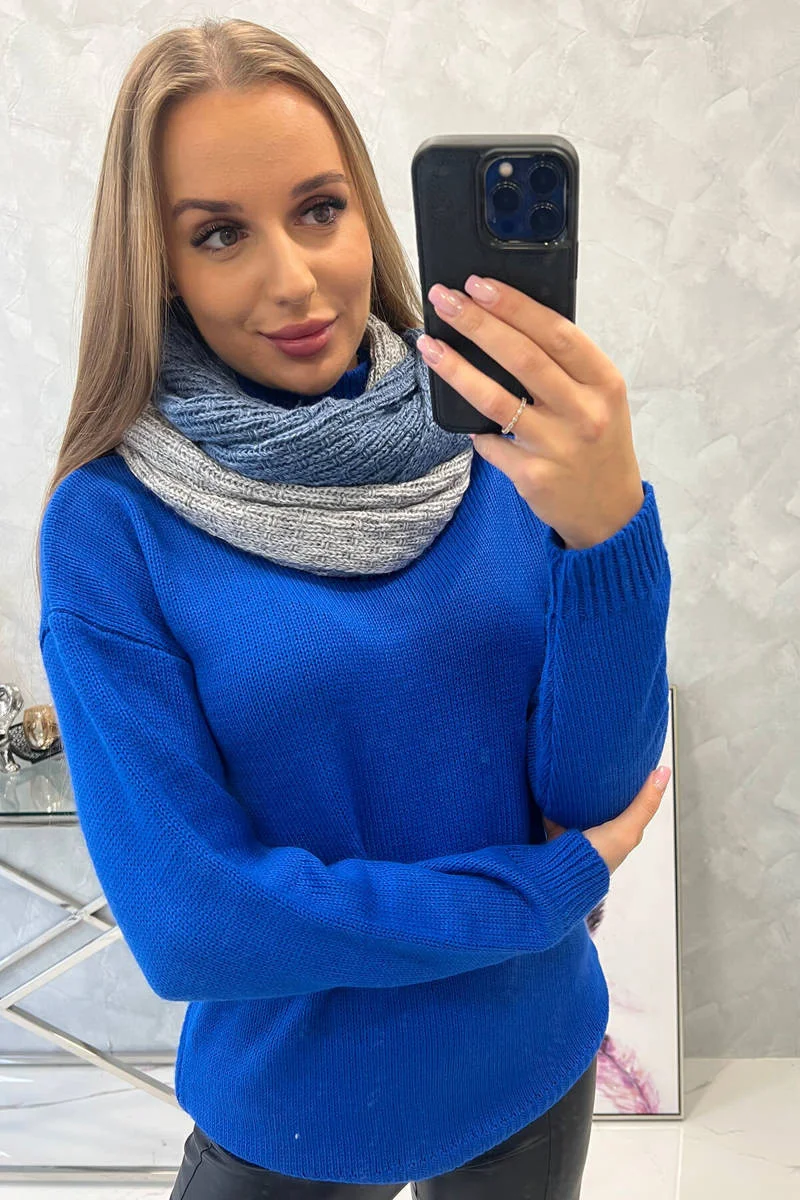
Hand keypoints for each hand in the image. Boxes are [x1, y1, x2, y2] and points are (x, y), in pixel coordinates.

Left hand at [419, 276, 645, 549]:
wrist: (609, 512)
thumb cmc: (598, 443)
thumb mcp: (600, 399)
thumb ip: (567, 367)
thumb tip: (508, 323)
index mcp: (604, 383)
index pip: (556, 333)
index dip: (515, 306)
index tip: (479, 284)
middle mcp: (583, 412)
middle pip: (522, 358)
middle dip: (477, 323)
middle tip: (443, 299)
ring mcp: (558, 446)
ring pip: (496, 400)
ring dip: (457, 369)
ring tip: (429, 346)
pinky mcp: (533, 476)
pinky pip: (491, 444)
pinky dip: (474, 428)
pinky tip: (461, 417)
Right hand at [542, 769, 669, 874]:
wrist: (560, 875)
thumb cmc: (597, 858)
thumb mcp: (627, 829)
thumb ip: (645, 803)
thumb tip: (664, 771)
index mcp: (622, 834)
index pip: (632, 804)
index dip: (632, 784)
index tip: (628, 759)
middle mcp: (602, 833)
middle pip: (605, 804)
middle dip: (601, 786)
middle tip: (599, 760)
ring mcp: (579, 832)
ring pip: (580, 805)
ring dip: (578, 792)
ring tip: (575, 768)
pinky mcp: (557, 831)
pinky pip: (556, 810)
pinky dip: (554, 799)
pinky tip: (552, 784)